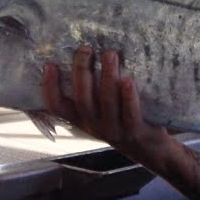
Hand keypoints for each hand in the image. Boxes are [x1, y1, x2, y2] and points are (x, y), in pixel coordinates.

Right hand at [42, 46, 171, 159]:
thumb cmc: (122, 121)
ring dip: (107, 77)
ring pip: (106, 103)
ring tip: (110, 54)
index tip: (49, 64)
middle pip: (82, 100)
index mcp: (82, 120)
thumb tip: (85, 55)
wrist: (149, 150)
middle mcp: (94, 126)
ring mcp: (114, 130)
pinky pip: (130, 114)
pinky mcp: (135, 132)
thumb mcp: (101, 112)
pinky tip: (128, 80)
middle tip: (86, 49)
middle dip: (82, 72)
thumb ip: (92, 91)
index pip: (58, 107)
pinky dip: (128, 97)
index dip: (50, 87)